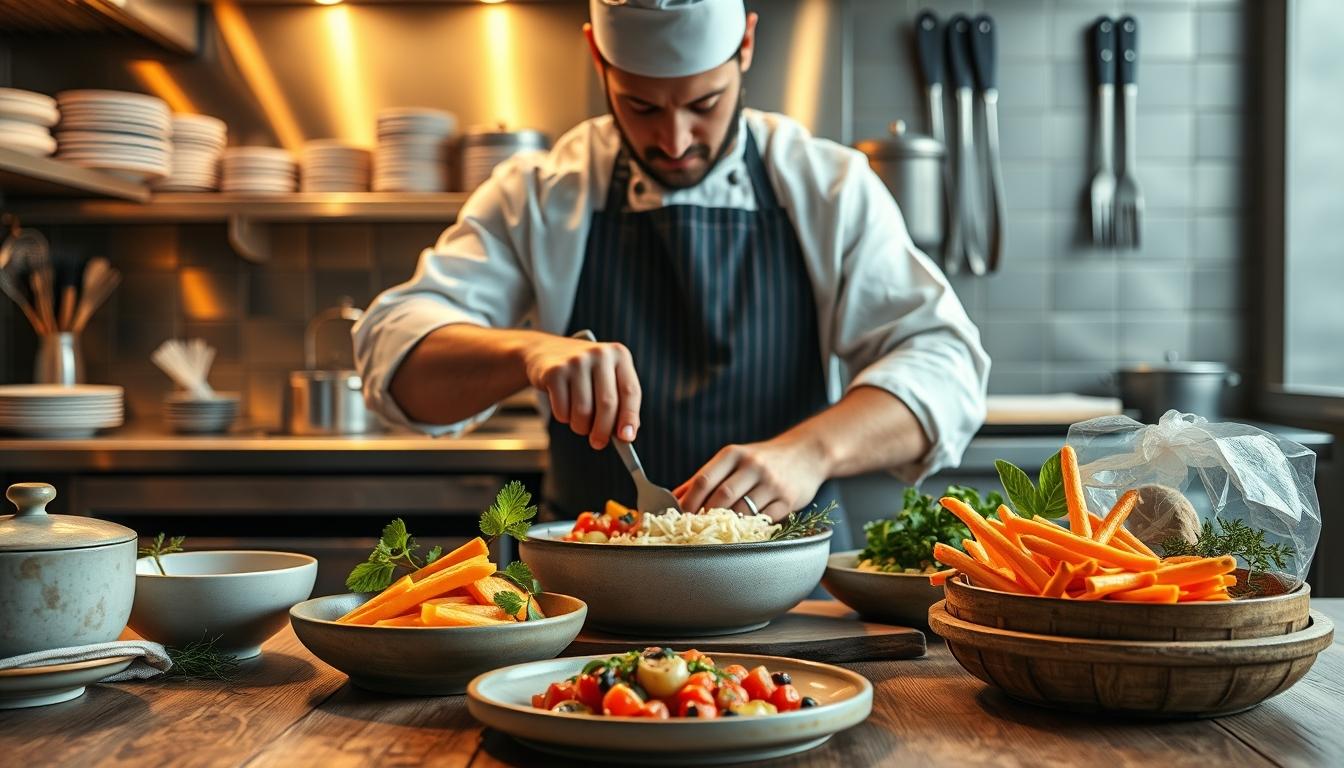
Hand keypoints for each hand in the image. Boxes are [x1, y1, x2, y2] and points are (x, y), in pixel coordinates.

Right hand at [521, 334, 640, 449]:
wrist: (545, 351)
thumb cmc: (584, 372)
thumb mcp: (606, 378)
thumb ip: (619, 403)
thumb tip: (626, 435)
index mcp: (619, 355)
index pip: (630, 391)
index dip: (630, 417)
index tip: (627, 438)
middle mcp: (599, 354)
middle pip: (607, 404)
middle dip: (603, 430)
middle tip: (598, 443)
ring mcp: (576, 361)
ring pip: (583, 411)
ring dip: (581, 426)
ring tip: (579, 422)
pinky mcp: (555, 371)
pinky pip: (562, 410)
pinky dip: (564, 418)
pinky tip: (564, 407)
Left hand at [674, 437, 829, 521]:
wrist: (806, 454)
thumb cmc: (762, 459)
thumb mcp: (733, 459)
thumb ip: (706, 477)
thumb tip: (674, 496)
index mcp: (733, 454)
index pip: (704, 479)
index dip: (689, 501)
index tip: (680, 516)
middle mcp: (752, 465)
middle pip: (721, 497)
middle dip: (705, 516)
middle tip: (695, 530)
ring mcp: (772, 483)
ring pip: (742, 511)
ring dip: (726, 526)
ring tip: (716, 535)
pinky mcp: (788, 500)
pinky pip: (763, 521)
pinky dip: (749, 530)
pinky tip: (741, 534)